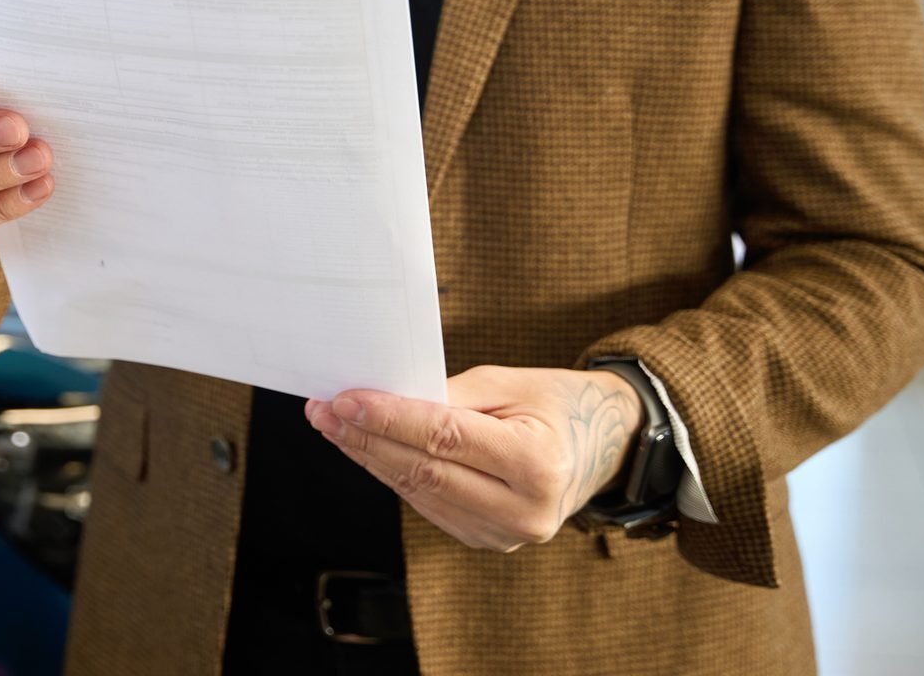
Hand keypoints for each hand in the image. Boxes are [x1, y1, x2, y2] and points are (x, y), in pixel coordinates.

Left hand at [307, 365, 644, 551]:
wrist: (601, 448)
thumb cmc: (555, 405)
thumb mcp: (511, 383)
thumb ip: (449, 395)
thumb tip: (383, 400)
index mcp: (536, 464)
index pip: (445, 439)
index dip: (390, 419)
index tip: (345, 399)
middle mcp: (524, 509)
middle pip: (424, 470)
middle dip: (365, 438)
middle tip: (322, 410)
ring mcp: (504, 534)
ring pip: (418, 492)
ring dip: (368, 457)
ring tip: (332, 425)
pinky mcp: (486, 540)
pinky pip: (427, 504)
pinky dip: (392, 474)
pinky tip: (364, 448)